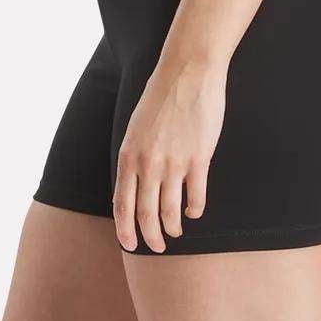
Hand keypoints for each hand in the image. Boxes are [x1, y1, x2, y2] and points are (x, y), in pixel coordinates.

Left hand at [113, 59, 225, 252]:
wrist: (187, 72)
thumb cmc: (160, 97)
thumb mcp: (135, 129)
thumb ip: (134, 158)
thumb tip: (134, 186)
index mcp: (128, 156)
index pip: (122, 205)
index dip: (126, 230)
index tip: (130, 245)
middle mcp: (148, 164)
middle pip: (146, 214)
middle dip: (150, 237)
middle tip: (157, 247)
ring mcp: (174, 163)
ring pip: (170, 211)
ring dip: (173, 228)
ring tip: (176, 233)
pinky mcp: (199, 158)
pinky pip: (196, 196)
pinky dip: (194, 210)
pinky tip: (194, 212)